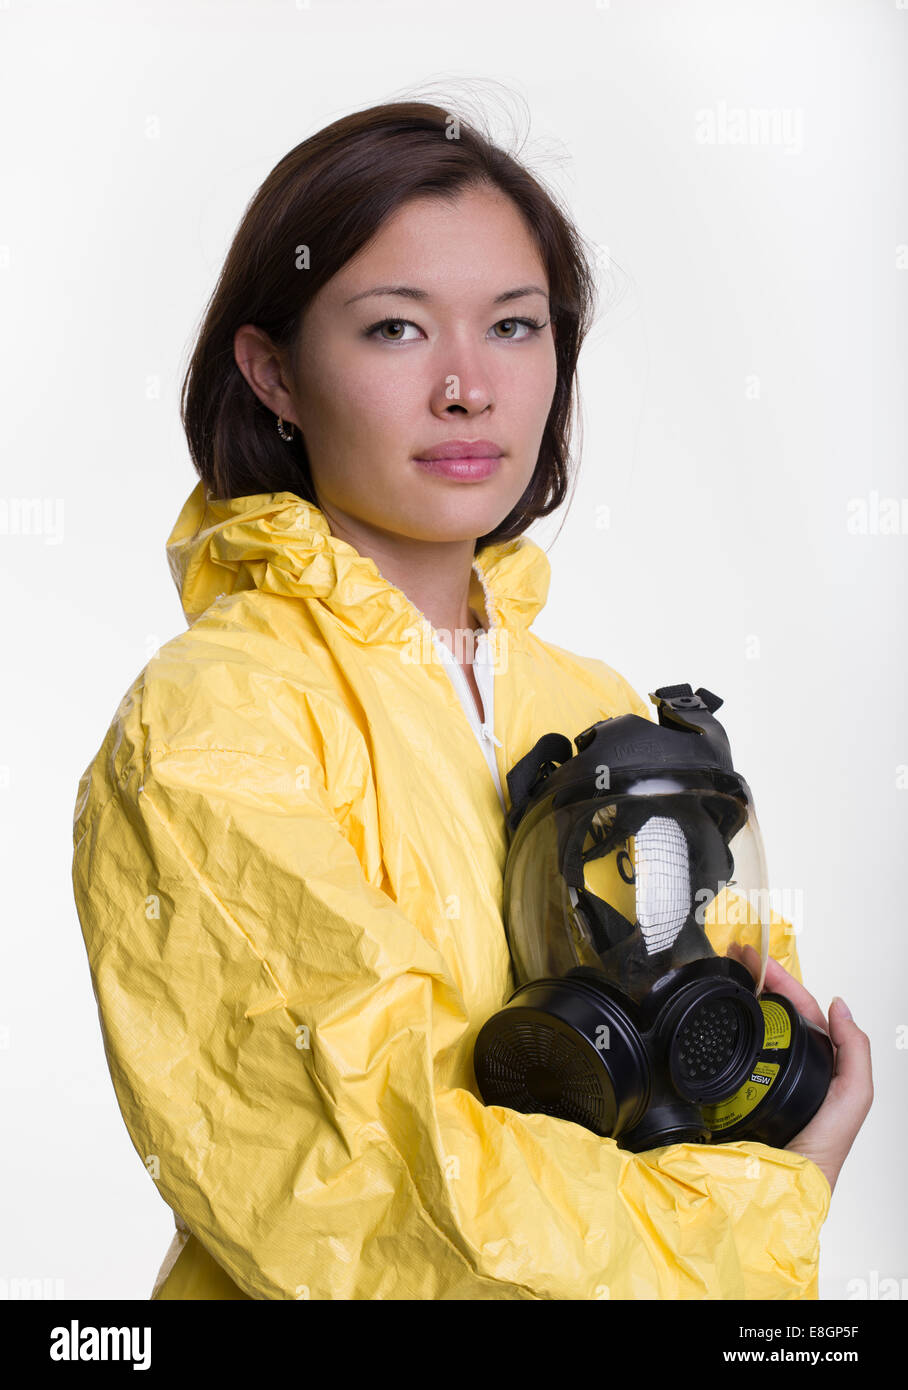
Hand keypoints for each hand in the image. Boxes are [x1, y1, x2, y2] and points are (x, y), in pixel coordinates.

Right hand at [726, 943, 872, 1196]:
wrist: (770, 1189)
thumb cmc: (815, 1154)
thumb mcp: (852, 1101)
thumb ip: (855, 1055)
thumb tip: (841, 1006)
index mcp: (813, 1067)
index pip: (798, 1012)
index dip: (782, 982)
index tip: (757, 961)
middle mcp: (781, 1068)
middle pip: (768, 1012)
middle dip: (754, 981)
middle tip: (734, 956)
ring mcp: (749, 1077)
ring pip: (743, 1027)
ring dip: (734, 998)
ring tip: (720, 973)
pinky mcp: (721, 1089)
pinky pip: (717, 1050)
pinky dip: (713, 1029)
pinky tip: (705, 1013)